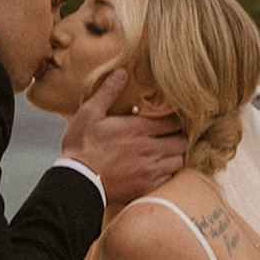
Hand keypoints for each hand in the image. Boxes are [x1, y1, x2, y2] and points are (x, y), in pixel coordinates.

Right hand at [61, 69, 185, 204]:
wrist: (76, 181)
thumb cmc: (81, 146)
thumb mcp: (90, 113)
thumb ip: (108, 92)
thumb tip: (121, 72)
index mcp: (138, 129)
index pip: (173, 122)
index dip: (175, 119)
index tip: (170, 119)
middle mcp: (149, 149)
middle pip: (182, 142)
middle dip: (178, 137)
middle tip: (169, 136)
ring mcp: (149, 170)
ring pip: (178, 161)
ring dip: (174, 156)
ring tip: (164, 152)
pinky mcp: (146, 187)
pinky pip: (169, 179)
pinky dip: (167, 173)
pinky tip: (156, 169)